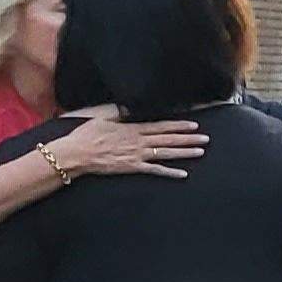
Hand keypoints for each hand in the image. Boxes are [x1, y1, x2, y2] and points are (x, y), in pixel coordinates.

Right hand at [42, 107, 205, 180]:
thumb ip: (117, 114)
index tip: (193, 125)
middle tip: (206, 138)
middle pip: (168, 139)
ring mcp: (137, 155)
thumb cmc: (85, 137)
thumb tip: (127, 108)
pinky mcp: (132, 168)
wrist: (76, 154)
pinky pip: (155, 170)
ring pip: (166, 153)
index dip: (178, 126)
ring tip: (200, 151)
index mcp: (132, 129)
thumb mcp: (101, 119)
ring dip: (184, 152)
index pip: (160, 126)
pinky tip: (183, 174)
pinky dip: (170, 172)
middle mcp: (138, 141)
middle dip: (188, 138)